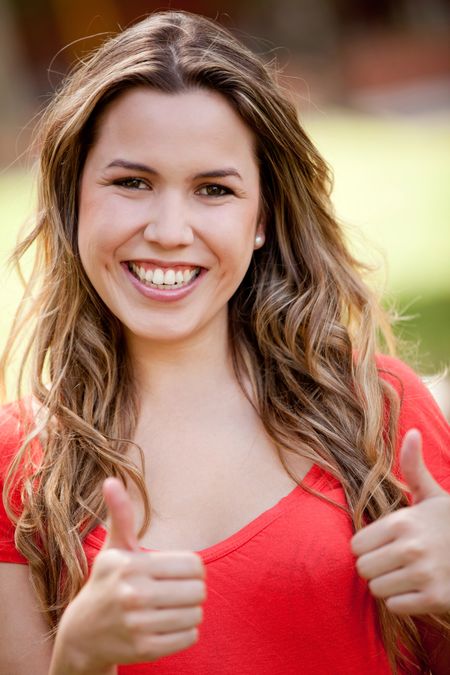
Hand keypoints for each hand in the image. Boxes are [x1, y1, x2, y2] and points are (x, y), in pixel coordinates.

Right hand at [51, 478, 205, 673]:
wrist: (83, 633)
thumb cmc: (108, 581)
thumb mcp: (115, 548)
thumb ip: (120, 515)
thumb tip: (110, 480)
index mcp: (130, 565)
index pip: (194, 565)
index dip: (192, 569)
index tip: (178, 572)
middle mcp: (132, 595)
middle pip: (198, 590)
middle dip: (193, 590)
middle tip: (176, 591)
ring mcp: (137, 625)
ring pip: (196, 614)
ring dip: (190, 611)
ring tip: (171, 608)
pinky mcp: (144, 650)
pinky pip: (190, 636)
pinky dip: (186, 631)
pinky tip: (168, 625)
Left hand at [351, 429, 449, 615]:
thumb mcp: (432, 494)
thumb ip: (413, 467)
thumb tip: (412, 432)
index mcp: (403, 521)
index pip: (356, 545)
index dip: (367, 546)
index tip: (383, 544)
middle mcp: (410, 548)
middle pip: (363, 568)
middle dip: (375, 566)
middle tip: (392, 561)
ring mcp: (423, 576)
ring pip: (377, 589)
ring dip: (388, 584)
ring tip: (404, 573)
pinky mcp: (434, 600)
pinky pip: (395, 606)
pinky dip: (402, 600)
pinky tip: (416, 588)